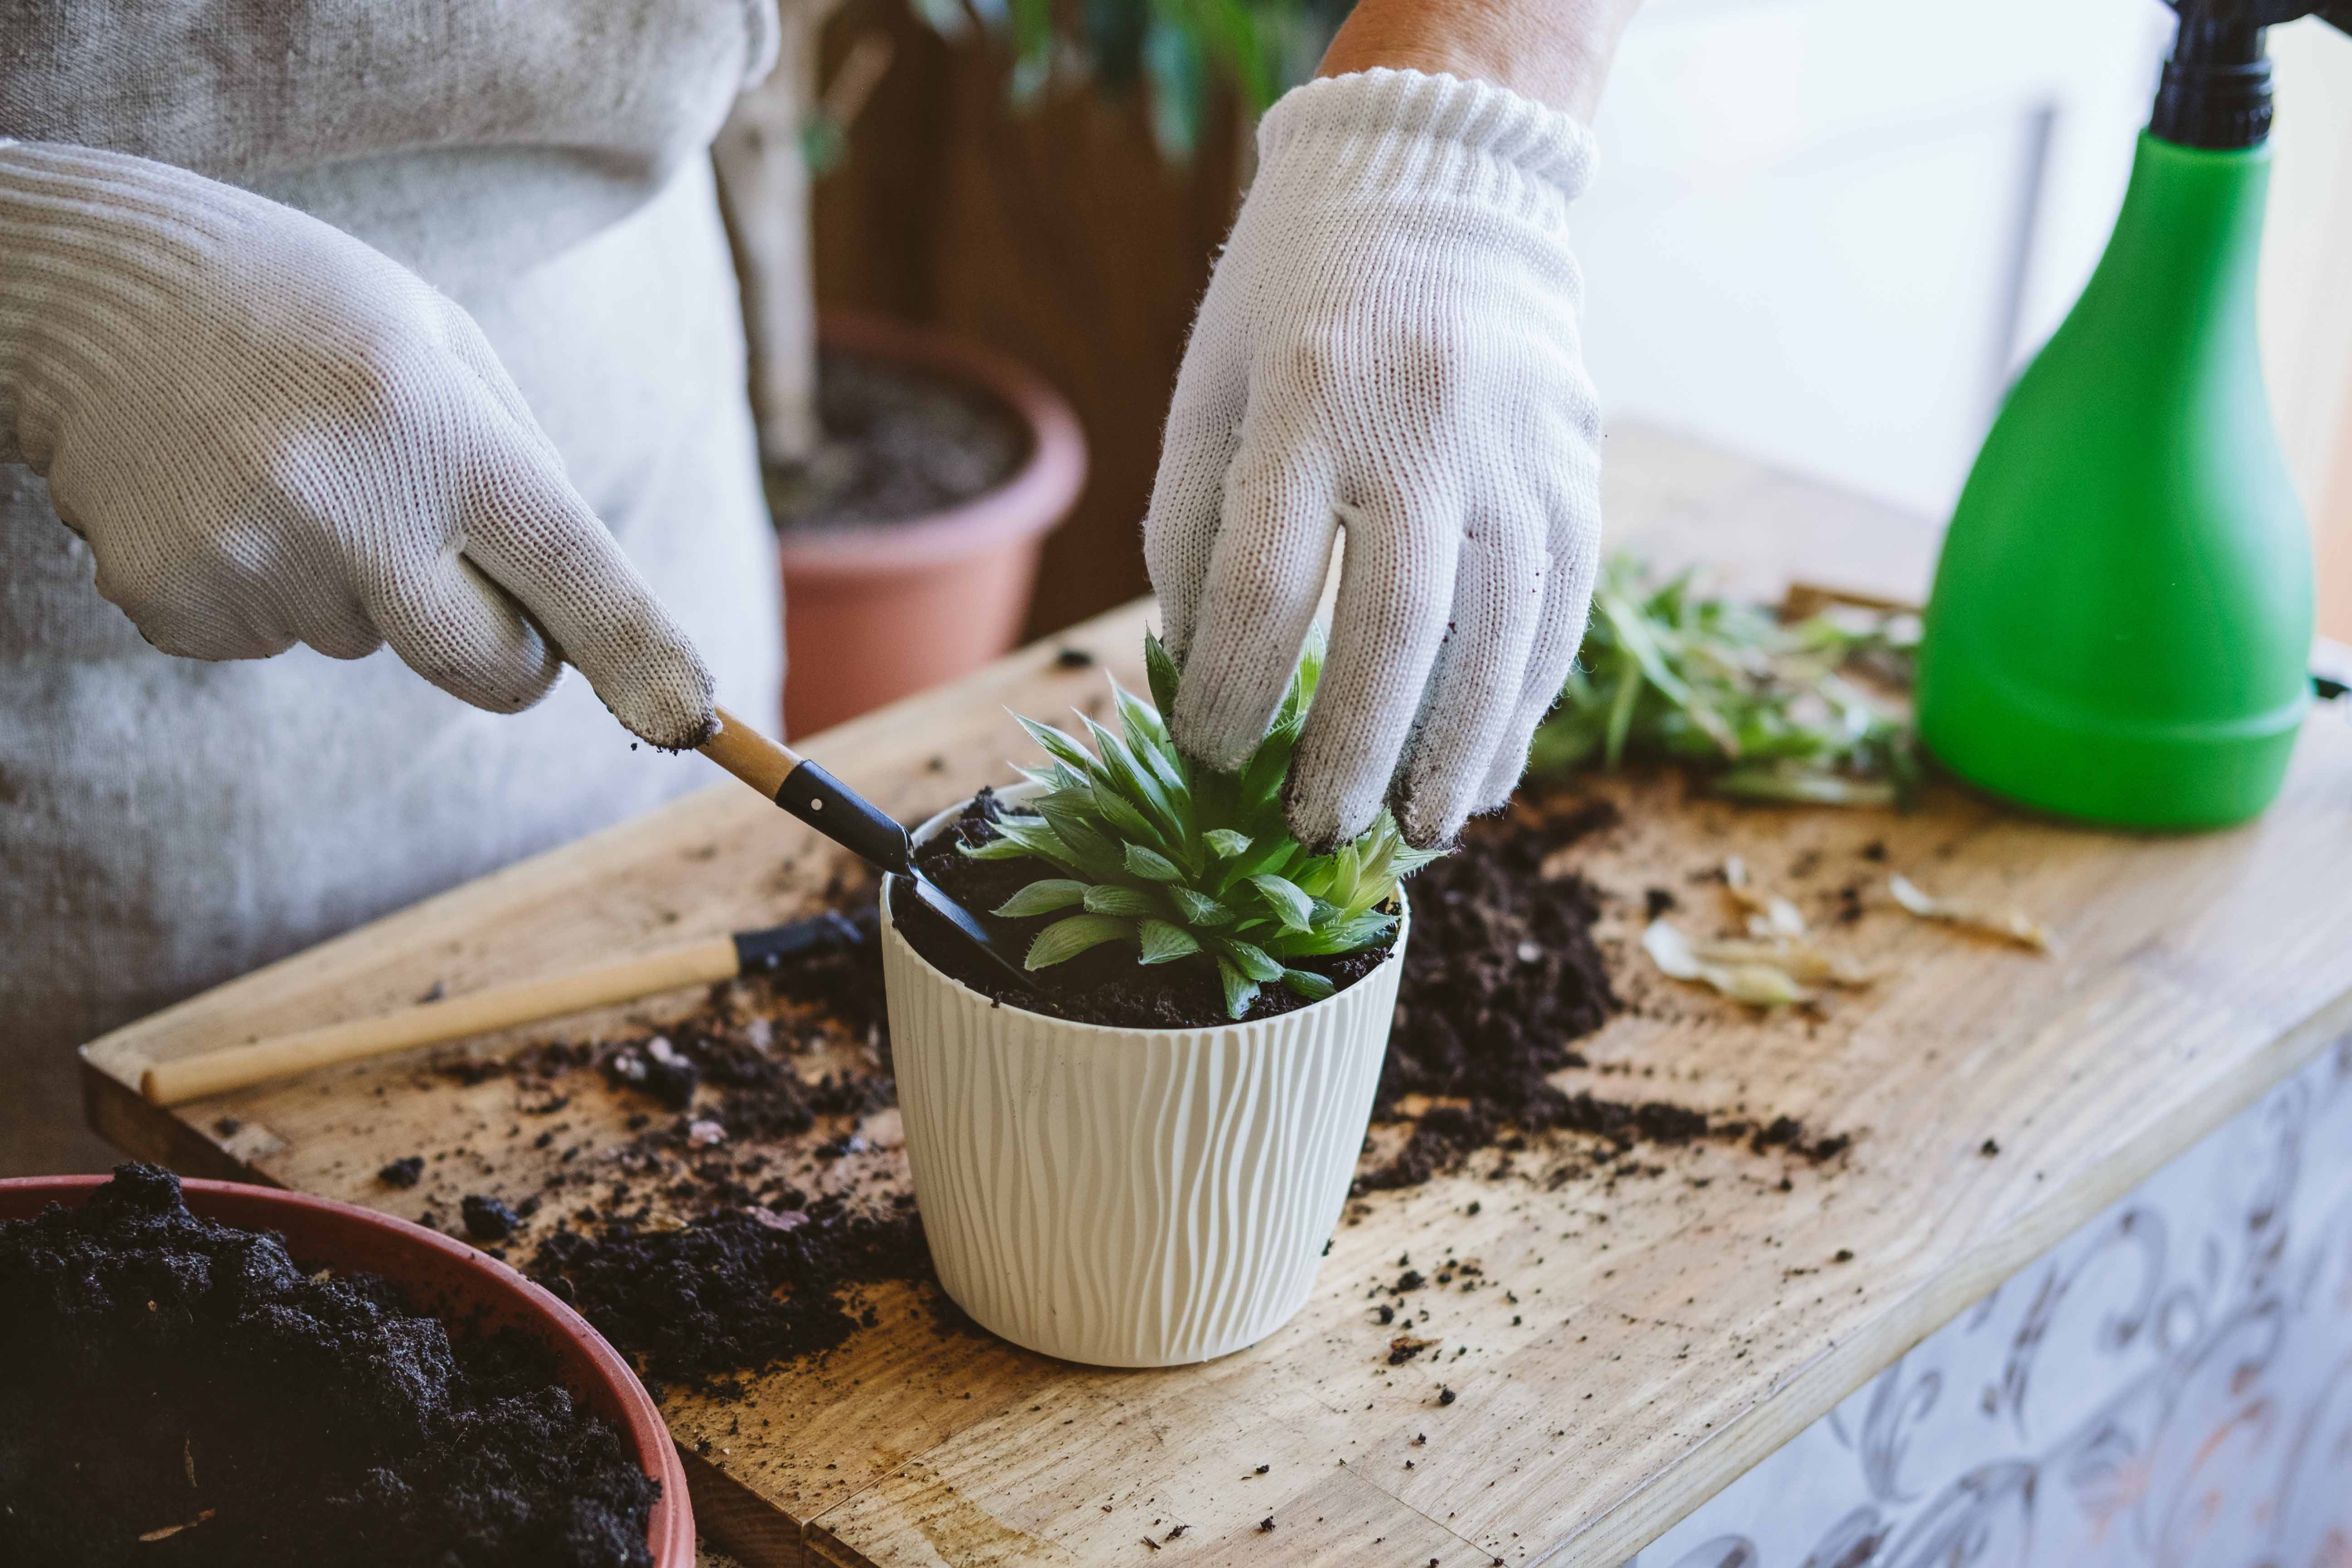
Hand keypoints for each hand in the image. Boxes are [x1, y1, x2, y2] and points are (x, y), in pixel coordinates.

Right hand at [0, 142, 715, 749]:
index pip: (575, 574)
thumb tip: (599, 619)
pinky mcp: (174, 604)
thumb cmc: (308, 315)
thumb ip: (528, 476)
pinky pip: (272, 638)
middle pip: (490, 669)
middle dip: (507, 649)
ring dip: (355, 579)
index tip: (688, 718)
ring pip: (370, 642)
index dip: (641, 655)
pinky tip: (224, 494)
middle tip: (452, 558)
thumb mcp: (446, 349)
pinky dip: (266, 584)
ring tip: (288, 469)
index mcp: (438, 429)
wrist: (93, 290)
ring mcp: (254, 562)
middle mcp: (350, 507)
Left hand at [1143, 69, 1604, 849]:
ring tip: (1419, 829)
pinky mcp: (1575, 468)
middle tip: (1317, 831)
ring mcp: (1515, 448)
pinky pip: (1559, 611)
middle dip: (1351, 747)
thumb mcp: (1212, 384)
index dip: (1230, 688)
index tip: (1207, 760)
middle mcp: (1421, 423)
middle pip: (1393, 626)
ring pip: (1498, 634)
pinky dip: (1525, 702)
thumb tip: (1195, 670)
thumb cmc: (1294, 297)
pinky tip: (1491, 767)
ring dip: (1457, 751)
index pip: (1261, 581)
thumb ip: (1195, 523)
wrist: (1438, 180)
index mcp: (1303, 395)